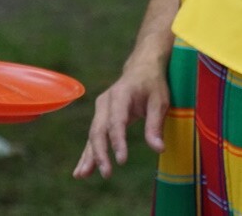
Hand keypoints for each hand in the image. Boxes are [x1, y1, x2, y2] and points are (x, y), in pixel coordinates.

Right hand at [72, 60, 169, 179]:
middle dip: (100, 153)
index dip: (118, 141)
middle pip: (99, 129)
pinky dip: (88, 153)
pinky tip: (83, 170)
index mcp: (121, 95)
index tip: (122, 160)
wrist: (141, 68)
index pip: (117, 121)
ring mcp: (100, 109)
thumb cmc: (152, 84)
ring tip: (82, 175)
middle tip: (107, 173)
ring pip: (93, 134)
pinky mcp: (100, 116)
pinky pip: (93, 136)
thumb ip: (156, 124)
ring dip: (88, 155)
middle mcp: (106, 102)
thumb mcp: (160, 101)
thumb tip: (158, 149)